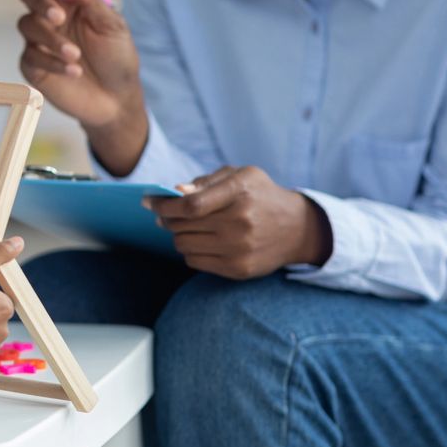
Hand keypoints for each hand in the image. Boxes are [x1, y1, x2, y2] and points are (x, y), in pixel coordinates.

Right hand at [16, 0, 148, 174]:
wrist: (117, 99)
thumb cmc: (117, 57)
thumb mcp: (113, 26)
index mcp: (69, 1)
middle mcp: (50, 17)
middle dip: (41, 3)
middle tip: (59, 19)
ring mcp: (39, 41)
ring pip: (27, 25)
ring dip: (51, 39)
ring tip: (76, 55)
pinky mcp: (33, 66)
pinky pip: (30, 56)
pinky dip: (52, 62)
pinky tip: (74, 71)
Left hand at [144, 167, 331, 278]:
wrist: (297, 228)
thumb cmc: (260, 196)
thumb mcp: (240, 176)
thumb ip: (205, 182)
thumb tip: (175, 192)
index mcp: (239, 193)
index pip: (190, 205)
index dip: (163, 205)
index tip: (148, 202)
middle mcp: (240, 223)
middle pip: (181, 226)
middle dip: (167, 219)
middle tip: (166, 214)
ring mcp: (239, 249)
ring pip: (183, 245)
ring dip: (177, 235)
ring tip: (186, 227)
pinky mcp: (238, 269)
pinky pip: (194, 262)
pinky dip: (190, 250)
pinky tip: (201, 241)